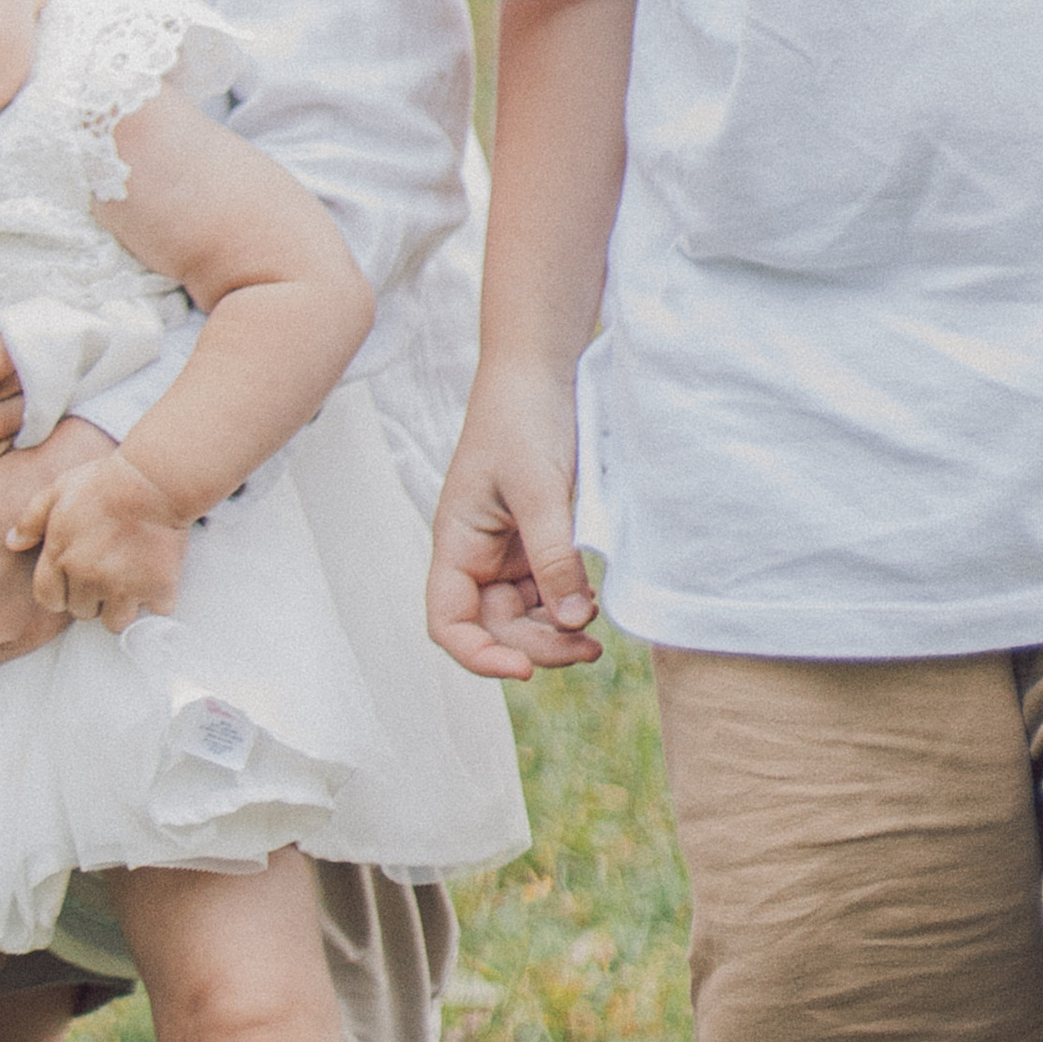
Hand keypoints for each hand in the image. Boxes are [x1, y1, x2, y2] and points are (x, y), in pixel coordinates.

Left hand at [6, 451, 188, 633]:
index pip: (49, 600)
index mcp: (61, 557)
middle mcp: (89, 578)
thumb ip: (31, 520)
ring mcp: (123, 587)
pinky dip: (158, 596)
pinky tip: (156, 573)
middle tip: (106, 571)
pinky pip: (155, 610)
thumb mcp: (57, 491)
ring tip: (130, 579)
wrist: (154, 480)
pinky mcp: (157, 588)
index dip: (61, 593)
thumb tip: (12, 543)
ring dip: (122, 605)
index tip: (74, 582)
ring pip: (116, 621)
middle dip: (92, 597)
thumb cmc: (104, 482)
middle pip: (83, 612)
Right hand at [426, 359, 601, 678]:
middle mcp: (475, 554)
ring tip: (594, 633)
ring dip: (555, 631)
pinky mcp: (535, 540)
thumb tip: (571, 623)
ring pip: (525, 615)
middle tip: (586, 647)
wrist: (540, 371)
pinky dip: (568, 604)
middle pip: (494, 627)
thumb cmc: (523, 419)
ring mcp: (506, 550)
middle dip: (536, 646)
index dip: (478, 655)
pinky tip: (591, 601)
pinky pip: (547, 590)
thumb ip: (554, 558)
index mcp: (456, 542)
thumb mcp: (539, 490)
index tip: (524, 670)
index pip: (448, 621)